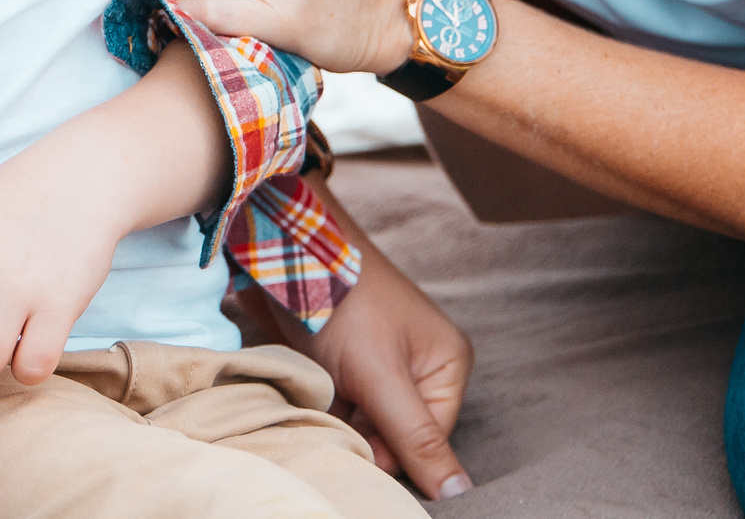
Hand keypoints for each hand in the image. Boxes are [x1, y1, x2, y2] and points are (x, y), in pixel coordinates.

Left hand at [237, 227, 474, 499]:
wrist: (284, 251)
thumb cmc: (342, 300)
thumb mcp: (382, 375)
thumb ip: (417, 436)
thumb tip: (460, 494)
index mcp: (446, 366)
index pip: (428, 442)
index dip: (392, 454)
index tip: (359, 452)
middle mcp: (417, 368)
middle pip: (394, 436)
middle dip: (361, 437)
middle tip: (333, 419)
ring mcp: (378, 365)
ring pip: (361, 424)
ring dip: (336, 424)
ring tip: (315, 401)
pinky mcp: (342, 363)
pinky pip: (337, 408)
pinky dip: (320, 410)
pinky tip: (303, 397)